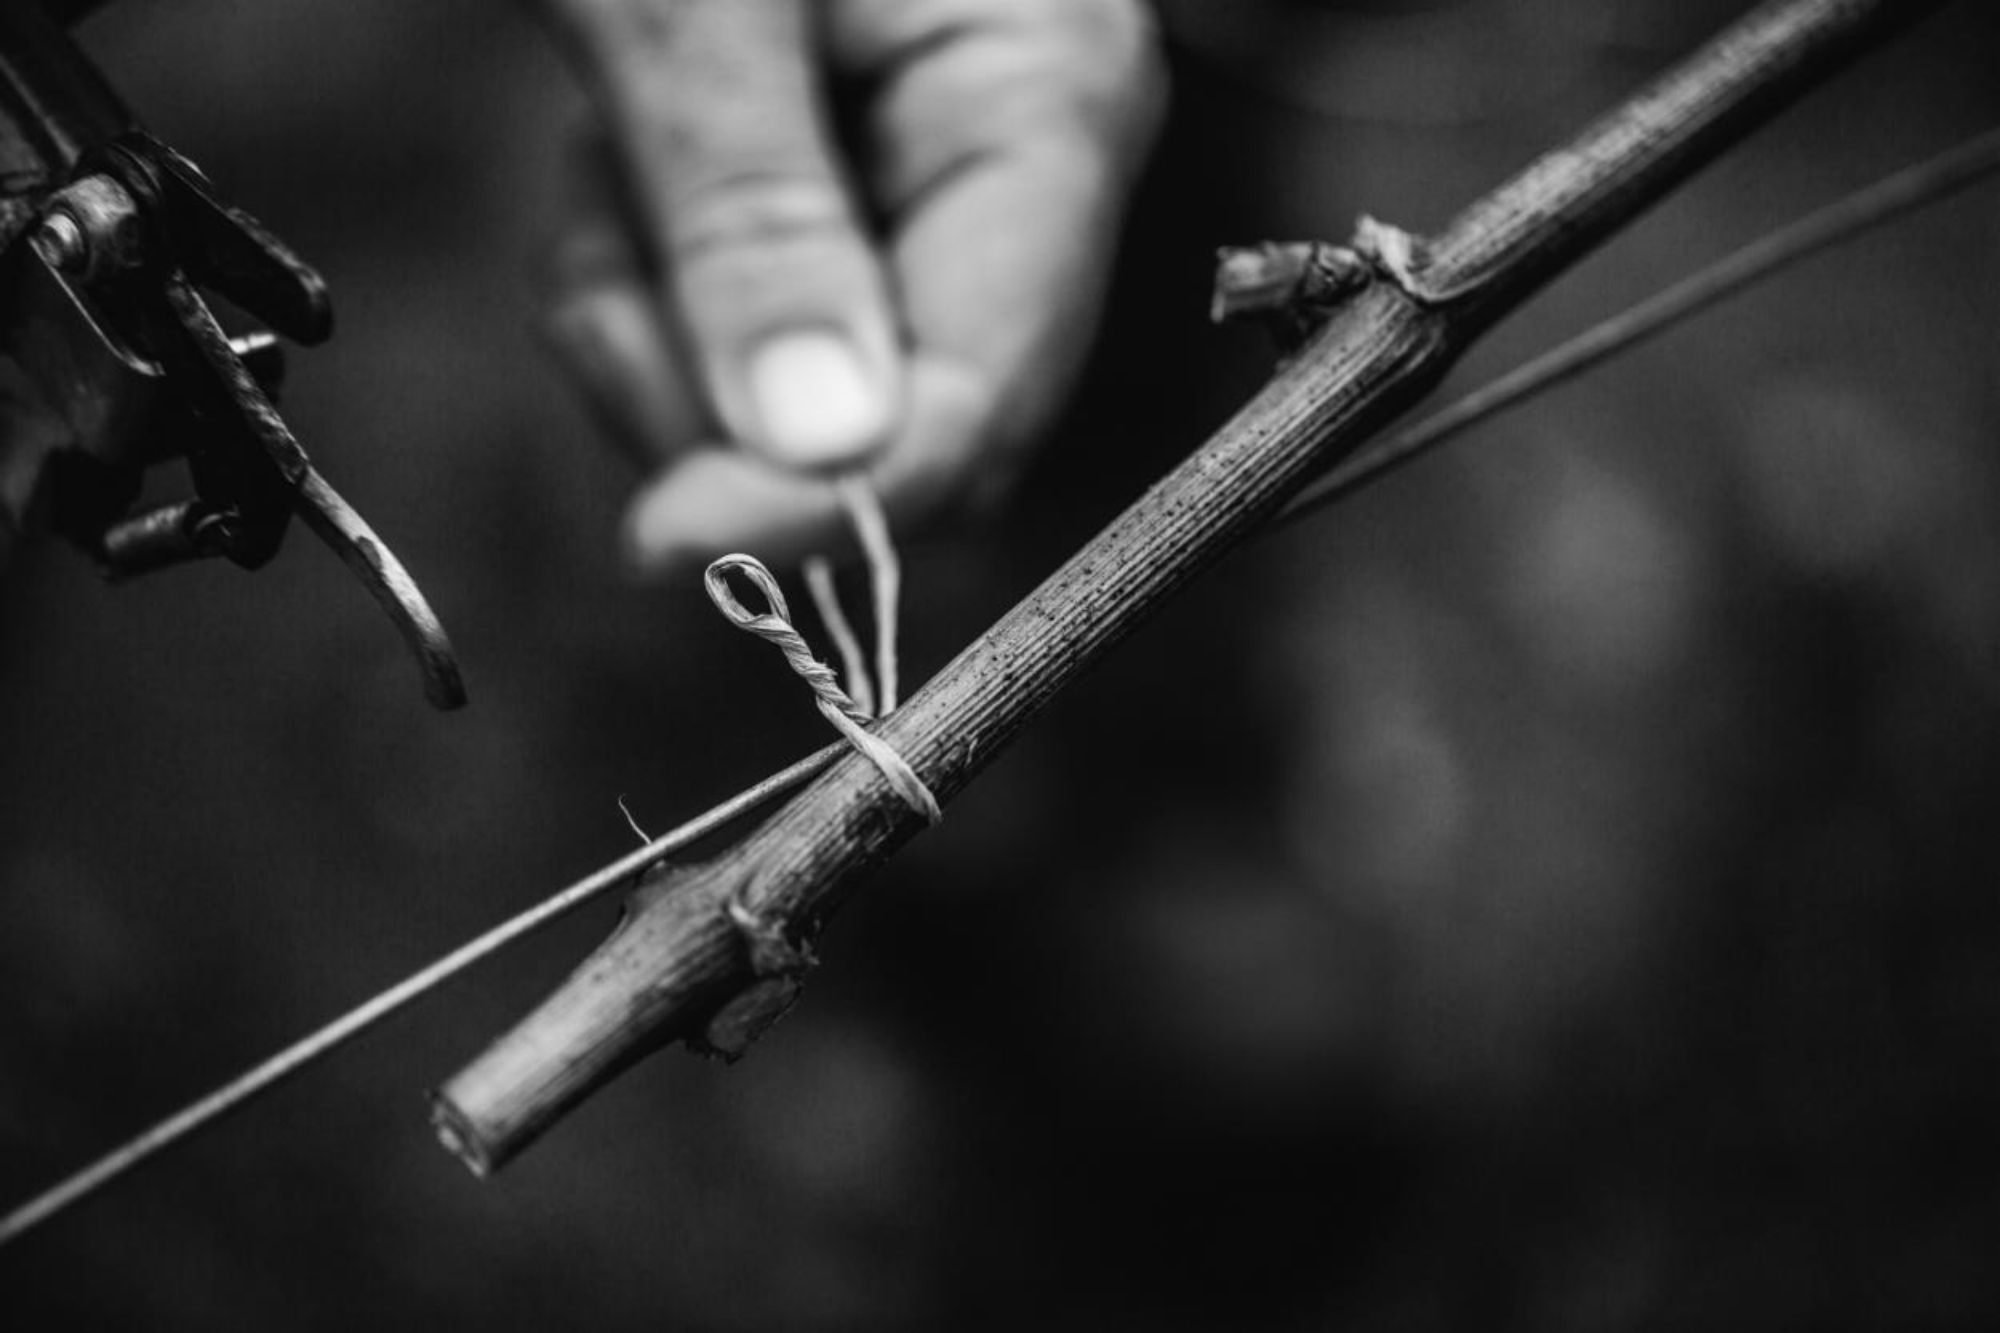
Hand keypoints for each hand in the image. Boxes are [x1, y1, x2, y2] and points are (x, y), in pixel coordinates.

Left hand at [536, 0, 1163, 572]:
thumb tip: (822, 449)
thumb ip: (757, 210)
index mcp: (1046, 103)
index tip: (672, 539)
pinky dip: (638, 290)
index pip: (987, 394)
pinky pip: (729, 339)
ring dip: (657, 329)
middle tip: (618, 263)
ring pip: (789, 406)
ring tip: (620, 157)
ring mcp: (917, 205)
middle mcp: (1007, 178)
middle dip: (719, 398)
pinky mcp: (831, 217)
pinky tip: (627, 166)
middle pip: (890, 430)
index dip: (842, 501)